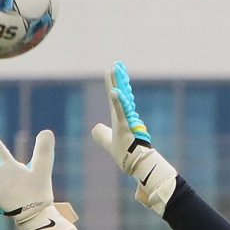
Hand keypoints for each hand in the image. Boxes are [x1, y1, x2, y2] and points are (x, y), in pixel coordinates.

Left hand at [91, 61, 176, 215]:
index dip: (114, 82)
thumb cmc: (124, 154)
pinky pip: (121, 114)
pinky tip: (114, 92)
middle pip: (119, 93)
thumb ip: (101, 134)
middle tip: (117, 63)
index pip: (116, 97)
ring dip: (118, 84)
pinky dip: (118, 103)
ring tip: (115, 69)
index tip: (114, 68)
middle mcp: (123, 116)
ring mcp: (125, 121)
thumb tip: (95, 128)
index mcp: (119, 118)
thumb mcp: (108, 142)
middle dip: (118, 78)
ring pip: (121, 99)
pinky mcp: (125, 129)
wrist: (134, 165)